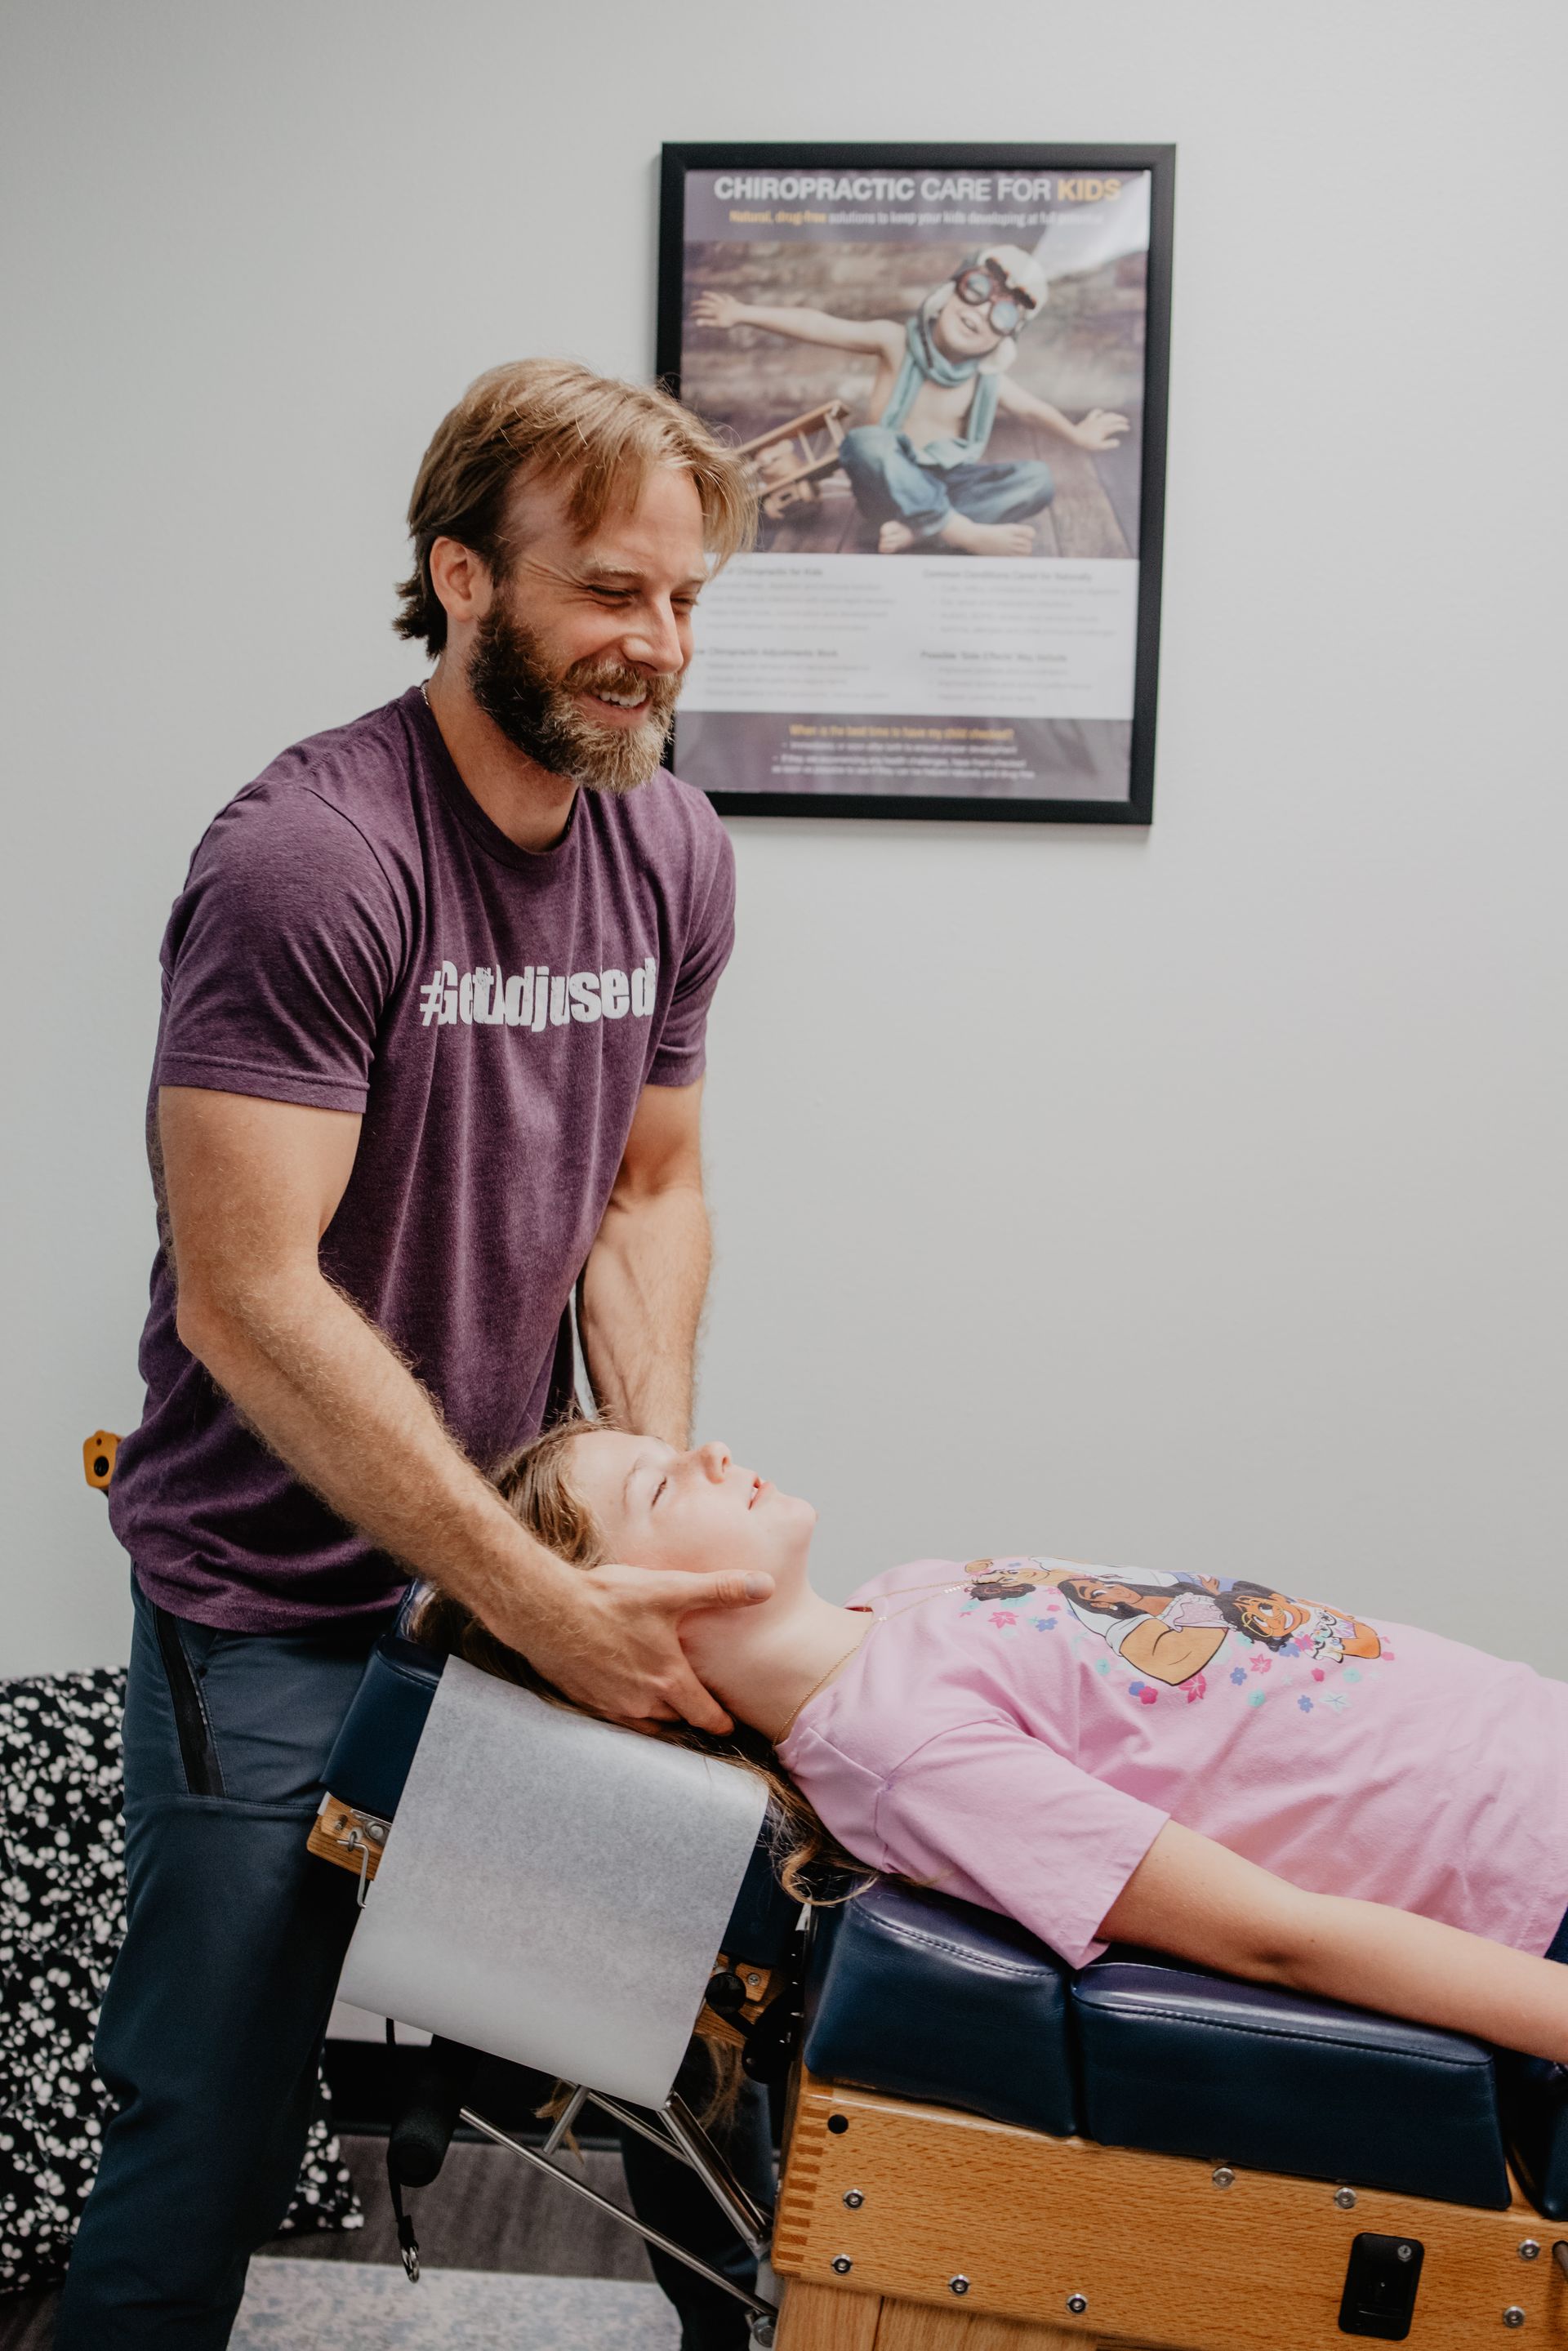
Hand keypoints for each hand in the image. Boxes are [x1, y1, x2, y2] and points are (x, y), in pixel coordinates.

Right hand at [494, 1557, 773, 1734]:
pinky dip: (626, 1708)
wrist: (545, 1611)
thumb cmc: (607, 1600)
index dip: (721, 1721)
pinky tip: (623, 1689)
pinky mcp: (584, 1701)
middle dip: (688, 1714)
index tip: (730, 1725)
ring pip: (644, 1720)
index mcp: (668, 1681)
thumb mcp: (670, 1590)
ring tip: (664, 1700)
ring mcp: (610, 1705)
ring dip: (657, 1714)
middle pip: (676, 1719)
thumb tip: (764, 1586)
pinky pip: (614, 1714)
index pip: (705, 1716)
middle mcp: (641, 1702)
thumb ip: (719, 1590)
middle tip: (698, 1707)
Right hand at [692, 290, 744, 331]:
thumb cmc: (730, 321)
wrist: (742, 314)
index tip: (690, 315)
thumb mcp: (717, 324)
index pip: (703, 311)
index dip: (696, 313)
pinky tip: (722, 295)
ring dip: (708, 295)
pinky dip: (723, 296)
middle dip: (699, 303)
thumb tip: (696, 322)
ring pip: (715, 297)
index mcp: (714, 311)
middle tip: (693, 303)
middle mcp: (718, 305)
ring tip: (703, 293)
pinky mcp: (732, 302)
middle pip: (707, 302)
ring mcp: (725, 302)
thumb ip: (707, 323)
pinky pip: (727, 298)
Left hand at [1073, 408, 1129, 450]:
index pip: (1116, 426)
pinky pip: (1095, 413)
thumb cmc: (1086, 443)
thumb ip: (1109, 444)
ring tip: (1117, 416)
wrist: (1075, 436)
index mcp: (1104, 429)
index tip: (1127, 428)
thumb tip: (1118, 442)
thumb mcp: (1099, 446)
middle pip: (1113, 418)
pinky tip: (1102, 412)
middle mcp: (1101, 423)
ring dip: (1113, 415)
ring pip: (1107, 415)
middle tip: (1126, 421)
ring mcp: (1095, 420)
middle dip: (1121, 419)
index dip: (1123, 427)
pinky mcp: (1089, 419)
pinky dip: (1100, 412)